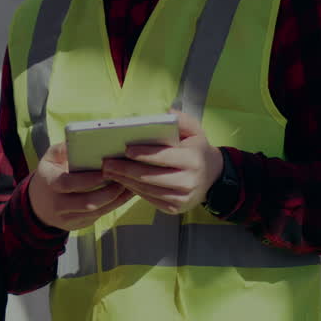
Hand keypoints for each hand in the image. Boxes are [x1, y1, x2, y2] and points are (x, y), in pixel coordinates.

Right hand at [28, 142, 134, 230]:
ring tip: (129, 185)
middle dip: (108, 192)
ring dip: (115, 200)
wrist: (39, 205)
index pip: (68, 184)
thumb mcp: (49, 159)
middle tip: (123, 179)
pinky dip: (114, 205)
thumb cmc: (50, 175)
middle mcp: (57, 204)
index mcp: (49, 183)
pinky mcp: (79, 224)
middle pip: (86, 203)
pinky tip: (125, 195)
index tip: (105, 171)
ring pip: (96, 212)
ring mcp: (68, 217)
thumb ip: (62, 149)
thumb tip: (77, 141)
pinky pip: (99, 216)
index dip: (88, 179)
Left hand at [101, 111, 222, 215]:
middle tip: (107, 163)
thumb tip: (167, 112)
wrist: (212, 177)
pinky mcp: (175, 209)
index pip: (164, 157)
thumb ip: (182, 120)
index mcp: (194, 160)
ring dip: (125, 180)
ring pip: (147, 189)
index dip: (144, 154)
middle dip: (126, 169)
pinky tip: (122, 180)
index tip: (125, 149)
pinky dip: (134, 190)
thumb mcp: (196, 131)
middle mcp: (189, 181)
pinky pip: (150, 199)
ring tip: (110, 171)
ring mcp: (182, 198)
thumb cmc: (197, 149)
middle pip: (151, 176)